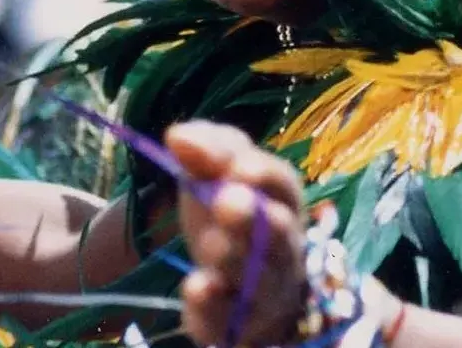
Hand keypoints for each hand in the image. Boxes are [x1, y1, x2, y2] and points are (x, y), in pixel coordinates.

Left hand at [169, 121, 307, 346]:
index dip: (265, 177)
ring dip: (236, 260)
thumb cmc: (227, 213)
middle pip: (280, 236)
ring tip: (209, 245)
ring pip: (262, 282)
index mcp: (281, 202)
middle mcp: (282, 248)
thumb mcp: (214, 174)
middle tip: (227, 202)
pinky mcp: (237, 325)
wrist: (223, 275)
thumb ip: (205, 150)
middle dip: (254, 220)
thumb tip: (178, 135)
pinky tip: (196, 288)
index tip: (237, 168)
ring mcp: (264, 291)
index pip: (284, 186)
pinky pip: (230, 322)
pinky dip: (213, 308)